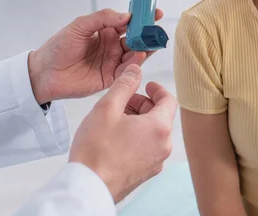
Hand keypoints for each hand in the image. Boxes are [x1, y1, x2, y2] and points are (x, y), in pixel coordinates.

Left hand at [28, 8, 163, 103]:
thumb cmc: (57, 48)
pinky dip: (135, 65)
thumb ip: (102, 18)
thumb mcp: (79, 26)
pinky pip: (127, 71)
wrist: (43, 73)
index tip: (154, 12)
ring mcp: (113, 62)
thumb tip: (126, 16)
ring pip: (135, 54)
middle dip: (148, 34)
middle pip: (136, 39)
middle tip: (156, 30)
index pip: (129, 22)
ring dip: (144, 49)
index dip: (142, 17)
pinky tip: (138, 57)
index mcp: (105, 31)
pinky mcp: (111, 78)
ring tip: (149, 43)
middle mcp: (112, 46)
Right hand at [69, 64, 176, 202]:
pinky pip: (148, 148)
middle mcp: (163, 146)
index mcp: (159, 128)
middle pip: (161, 116)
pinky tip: (116, 138)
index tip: (145, 85)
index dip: (157, 89)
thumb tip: (135, 70)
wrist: (88, 187)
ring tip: (116, 120)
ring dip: (139, 121)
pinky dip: (137, 137)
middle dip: (144, 105)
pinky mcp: (145, 173)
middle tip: (123, 102)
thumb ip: (124, 85)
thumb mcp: (107, 108)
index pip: (169, 100)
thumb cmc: (96, 150)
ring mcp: (156, 161)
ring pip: (154, 133)